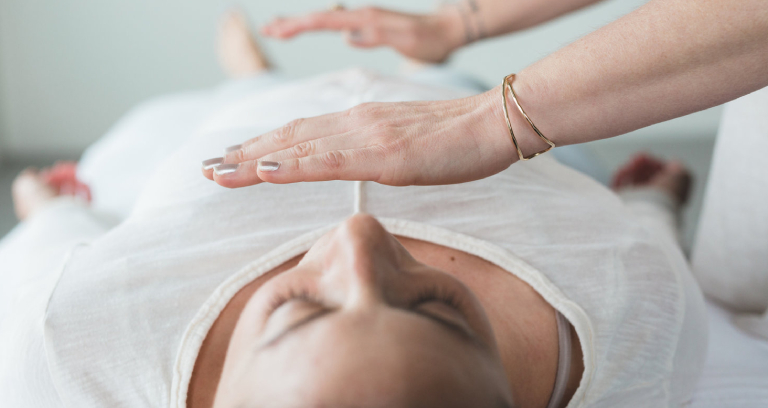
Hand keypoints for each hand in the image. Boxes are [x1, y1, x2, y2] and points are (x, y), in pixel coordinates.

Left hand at [202, 91, 521, 187]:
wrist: (492, 123)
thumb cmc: (454, 137)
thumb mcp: (402, 142)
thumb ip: (371, 148)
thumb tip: (349, 160)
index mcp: (357, 121)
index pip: (298, 136)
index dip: (260, 148)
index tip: (228, 161)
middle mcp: (353, 122)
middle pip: (287, 139)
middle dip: (243, 154)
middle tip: (204, 168)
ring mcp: (366, 136)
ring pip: (299, 148)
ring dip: (253, 160)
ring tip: (216, 171)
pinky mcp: (384, 154)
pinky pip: (331, 161)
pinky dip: (295, 166)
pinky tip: (267, 170)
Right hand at [261, 6, 464, 63]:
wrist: (448, 29)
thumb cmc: (431, 40)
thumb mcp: (408, 40)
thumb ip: (379, 37)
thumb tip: (348, 36)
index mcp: (366, 19)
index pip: (324, 21)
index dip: (297, 26)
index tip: (274, 32)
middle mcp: (362, 16)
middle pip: (318, 17)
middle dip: (290, 23)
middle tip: (265, 30)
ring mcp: (364, 19)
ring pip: (324, 19)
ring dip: (299, 23)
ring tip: (275, 27)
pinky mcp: (368, 25)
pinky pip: (335, 23)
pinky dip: (316, 25)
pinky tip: (310, 28)